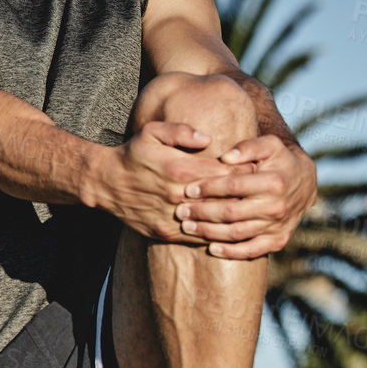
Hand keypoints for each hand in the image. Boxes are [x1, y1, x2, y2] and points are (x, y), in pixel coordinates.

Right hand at [106, 121, 254, 242]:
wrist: (105, 183)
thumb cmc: (132, 153)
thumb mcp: (152, 131)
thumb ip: (180, 131)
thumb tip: (207, 139)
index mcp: (180, 169)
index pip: (224, 174)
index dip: (245, 173)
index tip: (258, 171)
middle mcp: (177, 195)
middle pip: (222, 199)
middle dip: (244, 197)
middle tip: (261, 194)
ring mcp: (171, 217)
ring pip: (212, 221)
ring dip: (231, 218)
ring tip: (248, 212)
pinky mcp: (165, 232)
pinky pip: (196, 236)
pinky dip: (213, 233)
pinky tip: (225, 228)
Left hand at [174, 134, 316, 258]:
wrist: (304, 183)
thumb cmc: (279, 160)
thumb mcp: (270, 145)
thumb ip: (248, 147)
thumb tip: (226, 157)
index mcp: (273, 182)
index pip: (233, 186)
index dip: (208, 188)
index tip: (188, 190)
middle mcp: (277, 206)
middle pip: (231, 213)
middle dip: (202, 212)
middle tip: (180, 212)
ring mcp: (278, 226)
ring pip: (237, 233)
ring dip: (209, 232)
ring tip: (187, 227)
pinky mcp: (278, 241)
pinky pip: (252, 251)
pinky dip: (231, 252)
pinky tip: (211, 248)